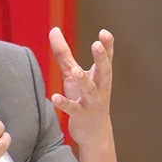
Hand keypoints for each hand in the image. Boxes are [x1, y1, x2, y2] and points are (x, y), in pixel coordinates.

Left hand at [49, 27, 113, 146]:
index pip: (106, 58)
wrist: (94, 132)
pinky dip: (64, 103)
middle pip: (103, 71)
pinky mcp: (81, 115)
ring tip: (76, 71)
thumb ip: (64, 53)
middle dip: (101, 58)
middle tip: (97, 45)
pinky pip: (72, 109)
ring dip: (83, 81)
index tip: (104, 33)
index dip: (107, 45)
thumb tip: (53, 29)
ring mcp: (92, 102)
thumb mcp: (73, 73)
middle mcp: (100, 87)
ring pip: (89, 90)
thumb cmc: (83, 97)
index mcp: (100, 75)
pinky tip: (55, 97)